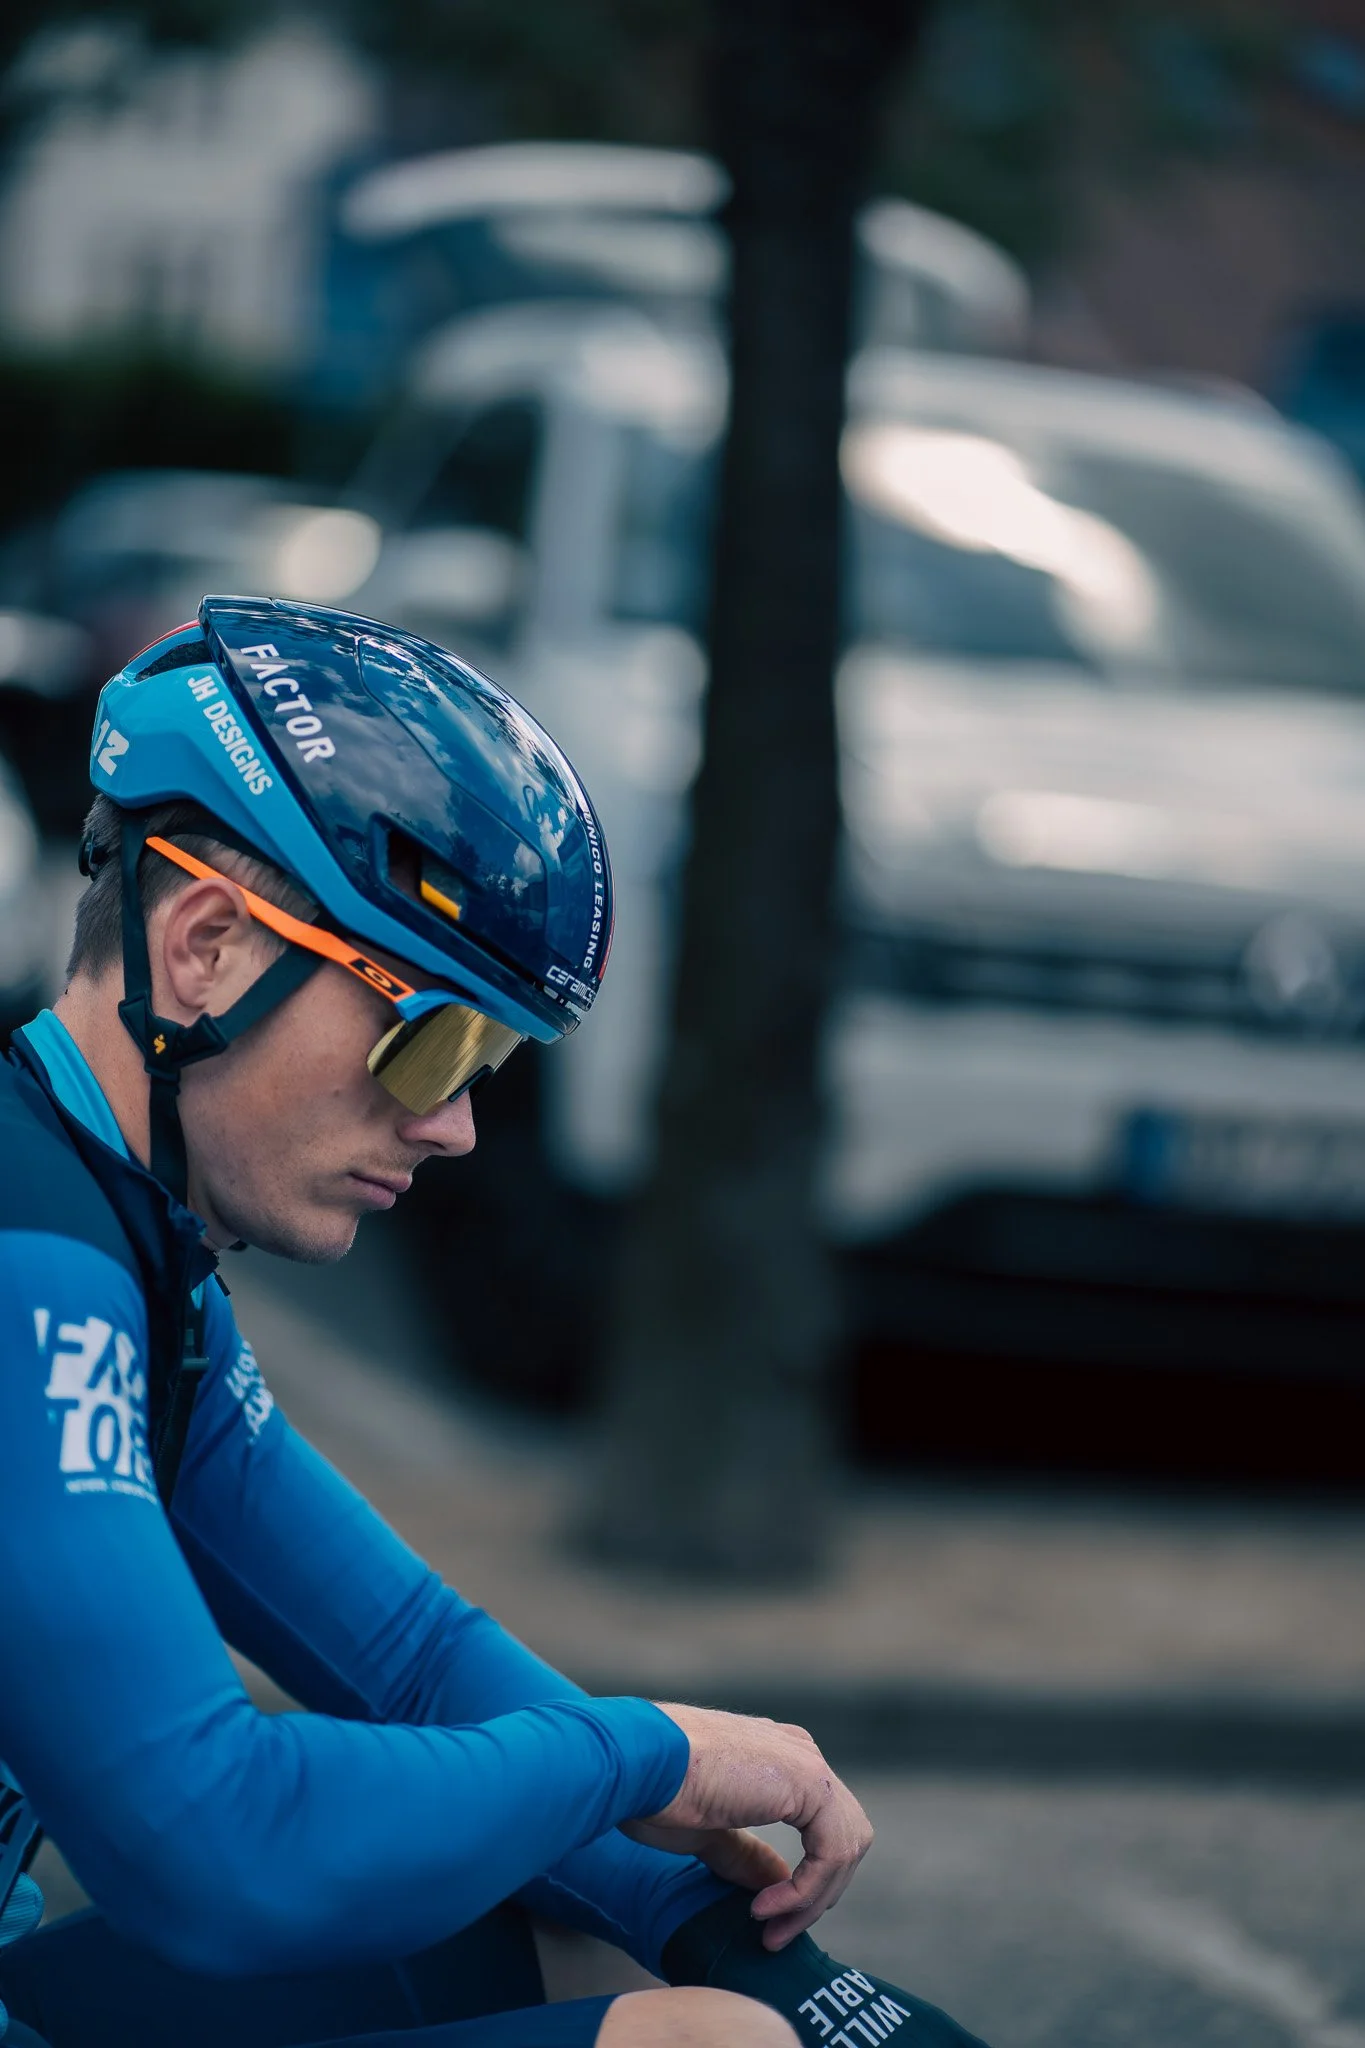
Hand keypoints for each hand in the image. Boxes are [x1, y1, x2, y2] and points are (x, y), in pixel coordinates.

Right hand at [630, 1702, 873, 1947]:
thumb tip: (779, 1884)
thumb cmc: (656, 1791)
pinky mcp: (810, 1783)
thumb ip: (746, 1854)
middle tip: (776, 1933)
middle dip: (816, 1895)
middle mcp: (800, 1753)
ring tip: (769, 1928)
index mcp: (778, 1758)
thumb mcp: (708, 1833)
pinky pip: (832, 1853)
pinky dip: (805, 1892)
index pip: (822, 1827)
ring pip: (844, 1850)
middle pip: (844, 1839)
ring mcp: (809, 1765)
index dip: (806, 1880)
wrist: (638, 1762)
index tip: (766, 1917)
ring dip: (810, 1901)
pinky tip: (762, 1908)